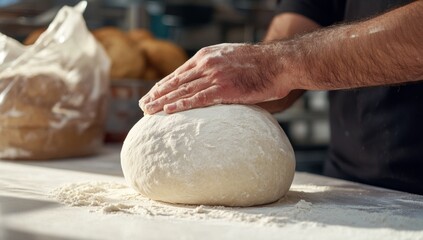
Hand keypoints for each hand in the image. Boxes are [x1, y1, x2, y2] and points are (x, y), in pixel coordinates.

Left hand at [139, 43, 291, 113]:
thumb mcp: (231, 57)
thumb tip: (208, 82)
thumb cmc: (258, 64)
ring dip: (162, 101)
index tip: (151, 95)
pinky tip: (168, 111)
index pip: (178, 73)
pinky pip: (197, 99)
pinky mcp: (224, 89)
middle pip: (176, 82)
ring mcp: (214, 76)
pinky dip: (180, 105)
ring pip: (182, 91)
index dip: (163, 85)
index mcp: (207, 56)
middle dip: (157, 94)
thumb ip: (216, 68)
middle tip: (142, 106)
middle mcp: (206, 64)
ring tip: (148, 111)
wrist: (279, 63)